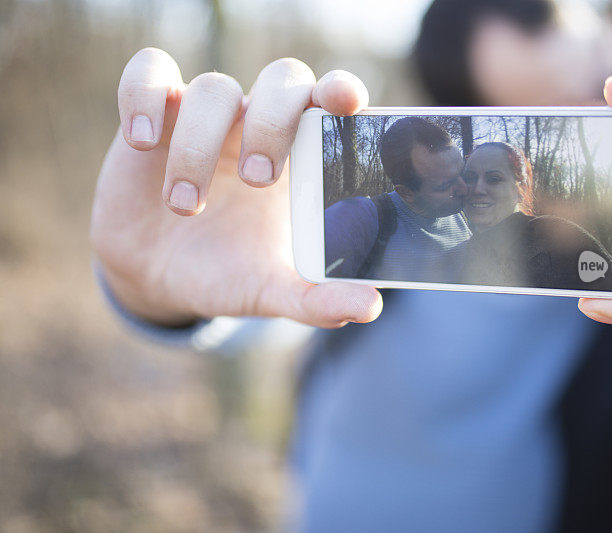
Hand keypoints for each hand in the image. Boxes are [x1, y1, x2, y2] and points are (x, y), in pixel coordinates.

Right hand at [91, 48, 381, 327]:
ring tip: (185, 206)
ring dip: (199, 144)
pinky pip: (150, 73)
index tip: (346, 103)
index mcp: (302, 156)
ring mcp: (208, 117)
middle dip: (272, 124)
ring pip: (214, 88)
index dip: (341, 88)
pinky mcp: (156, 116)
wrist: (158, 277)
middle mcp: (260, 125)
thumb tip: (369, 308)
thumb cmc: (228, 272)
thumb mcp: (270, 290)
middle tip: (257, 181)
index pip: (331, 100)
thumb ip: (316, 299)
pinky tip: (143, 140)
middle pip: (282, 80)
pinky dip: (144, 95)